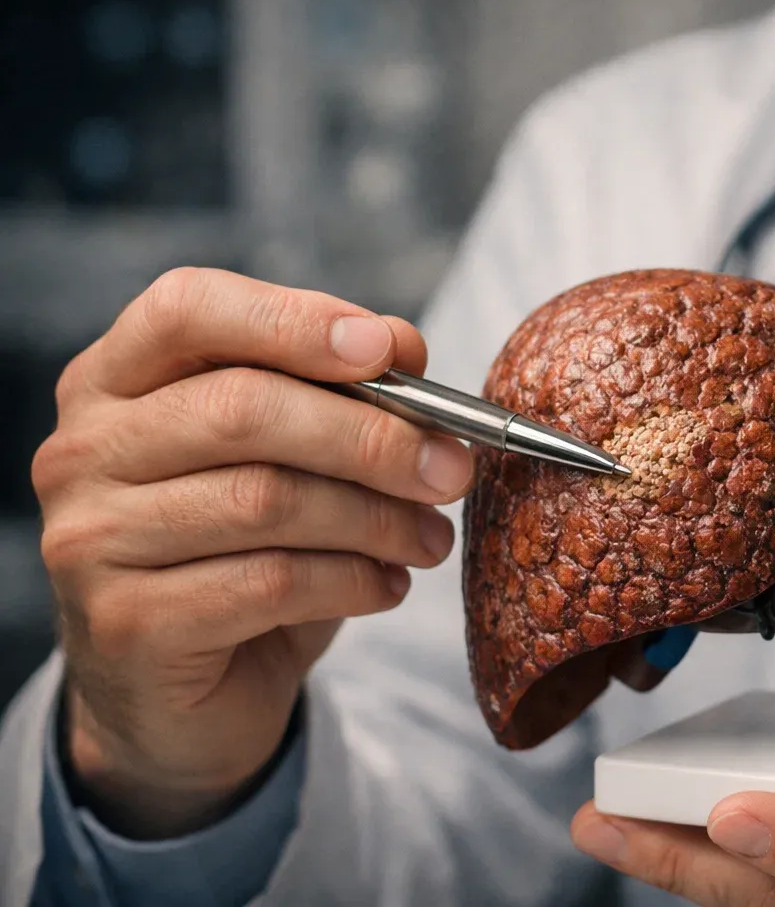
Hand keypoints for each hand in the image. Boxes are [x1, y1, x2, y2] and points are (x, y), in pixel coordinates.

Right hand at [32, 268, 474, 837]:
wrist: (178, 702)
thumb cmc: (239, 553)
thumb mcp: (287, 459)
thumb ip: (333, 393)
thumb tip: (405, 347)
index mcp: (115, 379)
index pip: (188, 309)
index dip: (295, 320)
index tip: (391, 350)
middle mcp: (84, 449)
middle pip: (242, 409)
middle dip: (371, 436)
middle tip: (453, 468)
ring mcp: (91, 539)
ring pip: (265, 500)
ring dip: (377, 518)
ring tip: (432, 538)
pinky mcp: (127, 624)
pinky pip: (269, 583)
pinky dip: (352, 581)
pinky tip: (389, 586)